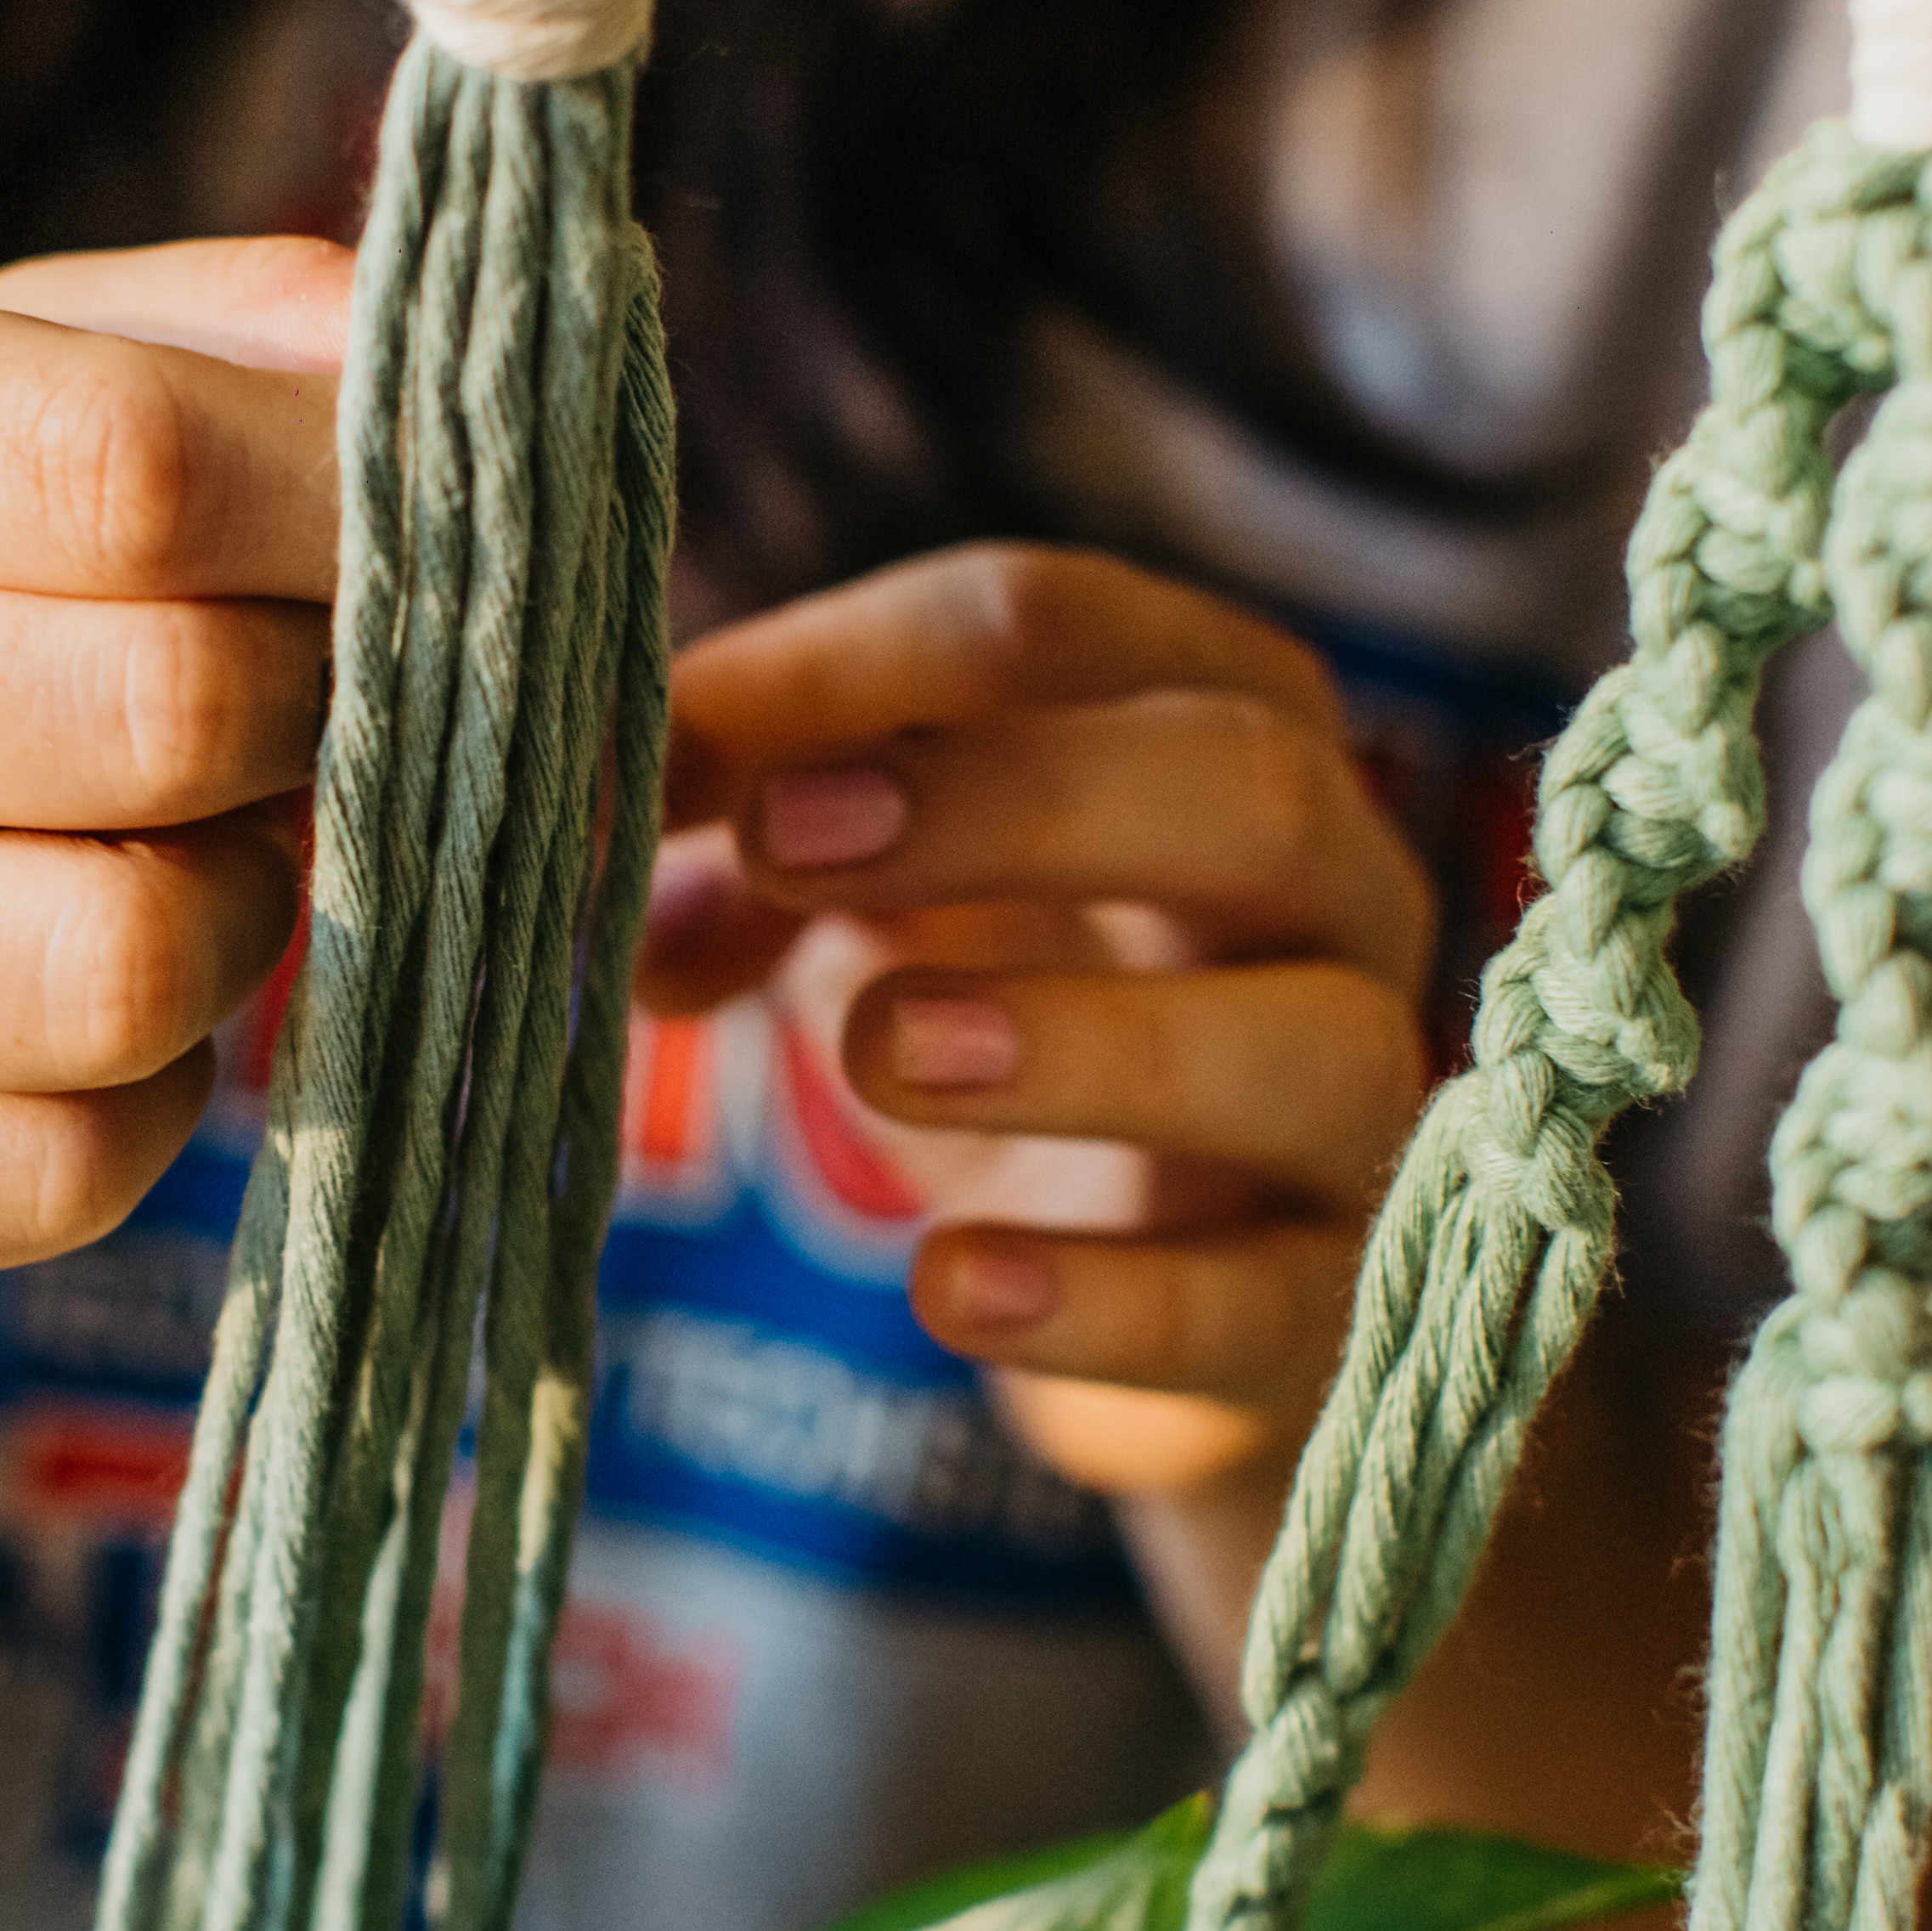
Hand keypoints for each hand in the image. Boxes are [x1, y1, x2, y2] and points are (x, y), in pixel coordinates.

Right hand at [0, 239, 350, 1281]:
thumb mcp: (22, 364)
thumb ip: (249, 348)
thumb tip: (453, 407)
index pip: (122, 464)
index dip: (339, 514)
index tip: (406, 535)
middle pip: (157, 716)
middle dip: (305, 714)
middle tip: (298, 704)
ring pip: (121, 973)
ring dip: (241, 916)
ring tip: (202, 851)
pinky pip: (66, 1168)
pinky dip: (151, 1101)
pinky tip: (99, 1014)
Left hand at [643, 546, 1438, 1495]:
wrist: (1161, 1280)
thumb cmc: (1010, 995)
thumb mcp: (875, 879)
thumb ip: (740, 826)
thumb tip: (571, 835)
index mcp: (1214, 714)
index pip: (1070, 627)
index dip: (869, 672)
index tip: (690, 749)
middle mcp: (1335, 882)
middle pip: (1242, 784)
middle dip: (1014, 802)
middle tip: (787, 842)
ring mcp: (1360, 1094)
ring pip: (1302, 1042)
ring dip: (1087, 1040)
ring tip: (881, 1056)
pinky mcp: (1335, 1303)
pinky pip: (1263, 1299)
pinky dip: (1108, 1301)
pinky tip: (950, 1292)